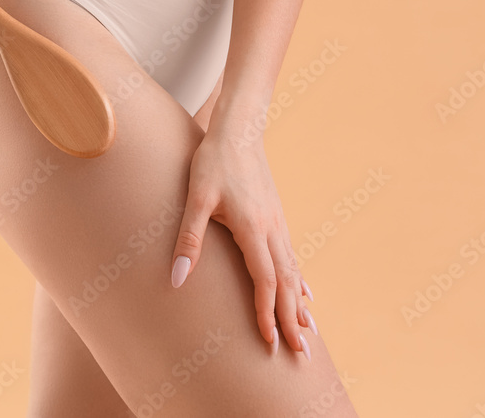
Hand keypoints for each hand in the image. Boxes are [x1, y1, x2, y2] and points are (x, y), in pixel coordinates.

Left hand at [170, 98, 316, 358]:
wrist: (238, 130)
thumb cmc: (212, 161)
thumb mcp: (196, 199)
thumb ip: (188, 240)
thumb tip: (176, 280)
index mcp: (253, 228)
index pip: (265, 281)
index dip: (266, 313)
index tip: (270, 342)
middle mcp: (272, 229)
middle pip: (287, 282)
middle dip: (292, 319)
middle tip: (302, 354)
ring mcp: (277, 222)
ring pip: (294, 270)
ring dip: (299, 303)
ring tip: (308, 332)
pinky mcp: (275, 216)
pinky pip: (292, 256)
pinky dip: (299, 279)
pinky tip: (305, 291)